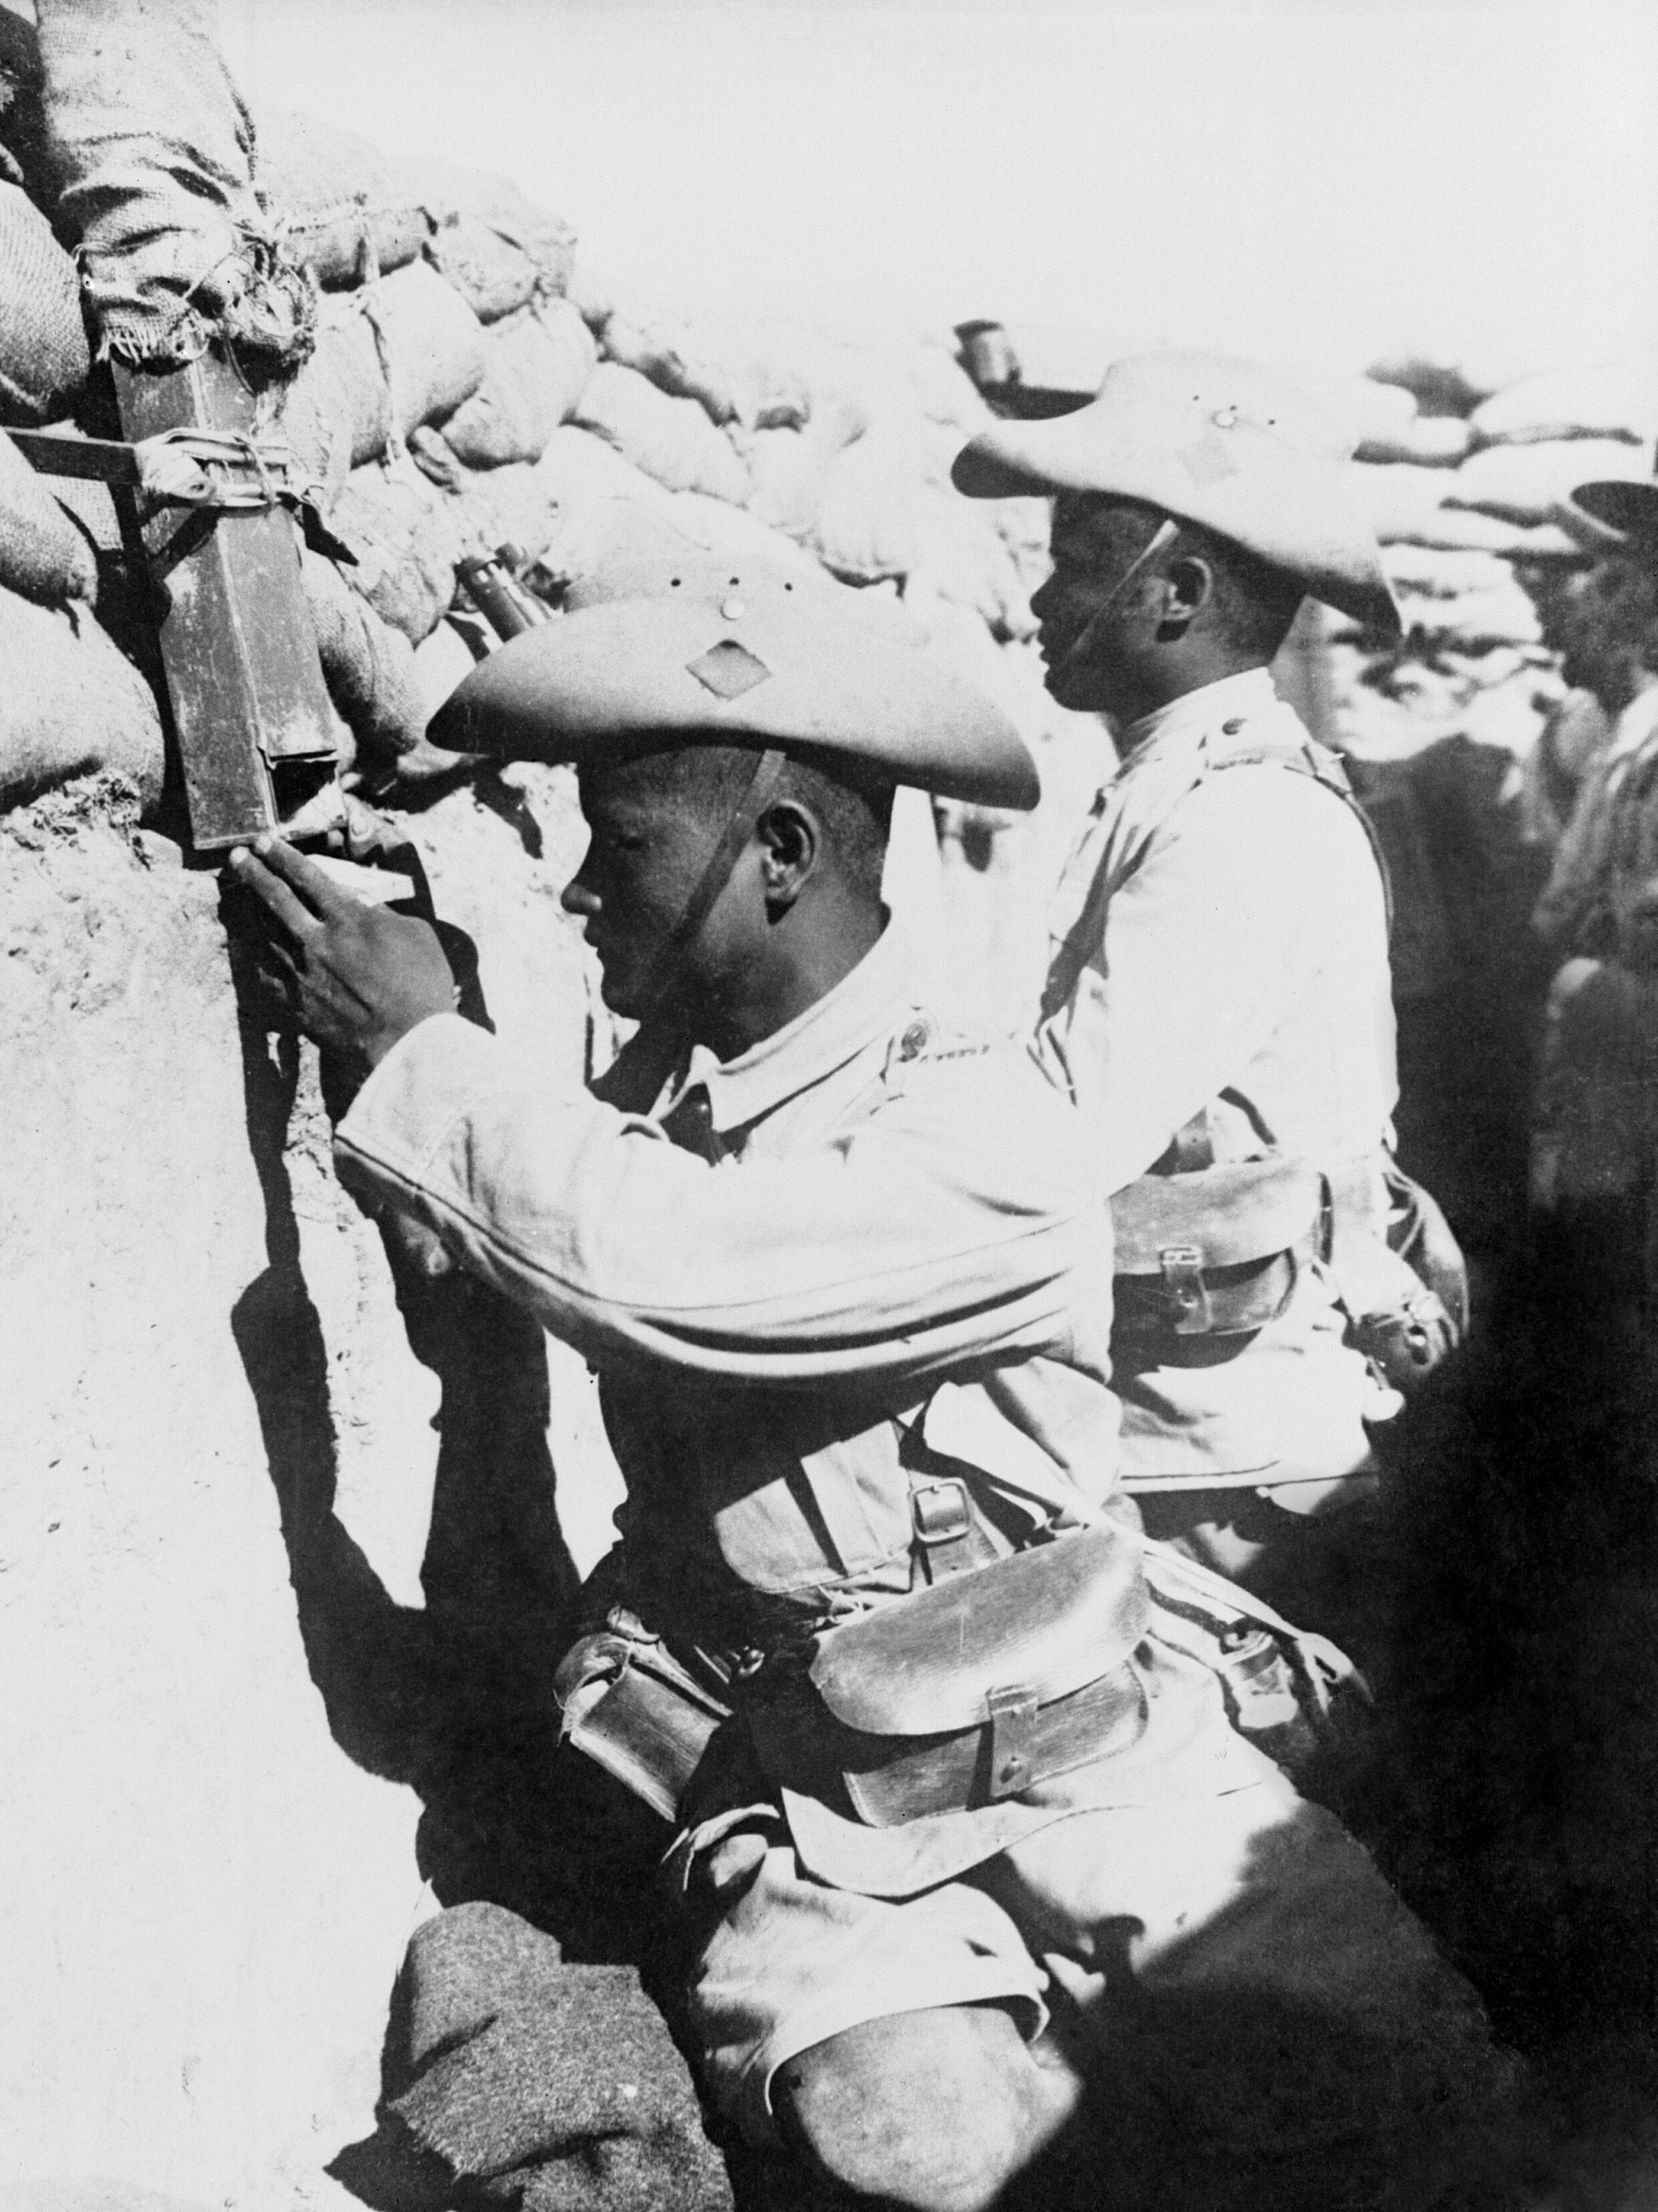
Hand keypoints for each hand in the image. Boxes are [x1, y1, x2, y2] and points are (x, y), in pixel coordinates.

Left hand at [229, 835, 459, 1068]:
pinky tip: (246, 945)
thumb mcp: (416, 934)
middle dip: (253, 872)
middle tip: (237, 857)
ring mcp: (300, 974)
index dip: (282, 856)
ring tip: (237, 896)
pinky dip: (252, 955)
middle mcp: (316, 941)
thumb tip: (362, 902)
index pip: (307, 876)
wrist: (406, 1043)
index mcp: (348, 918)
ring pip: (262, 932)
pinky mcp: (294, 1004)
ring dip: (246, 909)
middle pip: (274, 897)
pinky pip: (263, 973)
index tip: (265, 842)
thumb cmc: (422, 987)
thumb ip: (383, 914)